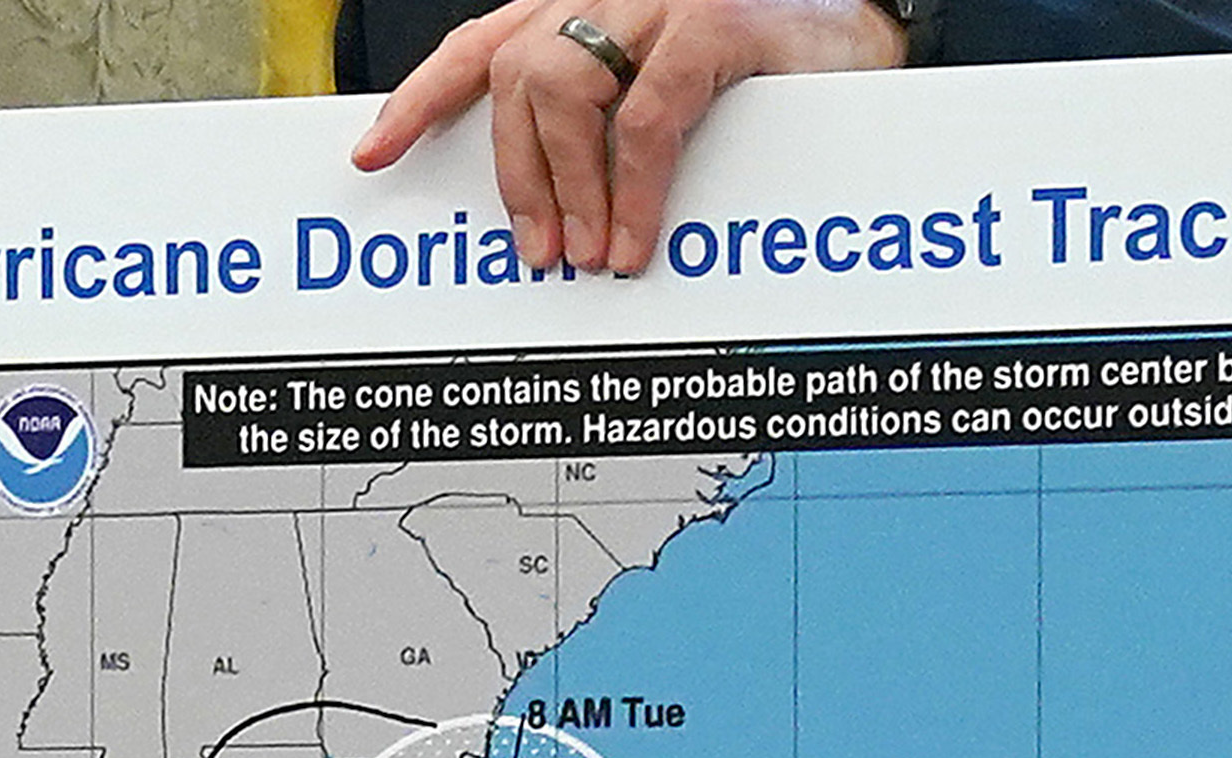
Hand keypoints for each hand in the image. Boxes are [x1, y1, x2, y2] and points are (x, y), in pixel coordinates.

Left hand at [349, 0, 905, 275]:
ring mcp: (657, 0)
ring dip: (572, 191)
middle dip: (519, 180)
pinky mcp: (712, 24)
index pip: (480, 47)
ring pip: (563, 93)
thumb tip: (561, 212)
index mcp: (586, 4)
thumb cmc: (770, 68)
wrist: (860, 31)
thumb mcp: (666, 88)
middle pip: (515, 81)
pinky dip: (636, 193)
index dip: (419, 100)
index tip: (371, 154)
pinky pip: (648, 120)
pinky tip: (638, 241)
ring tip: (593, 258)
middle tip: (542, 256)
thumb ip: (607, 123)